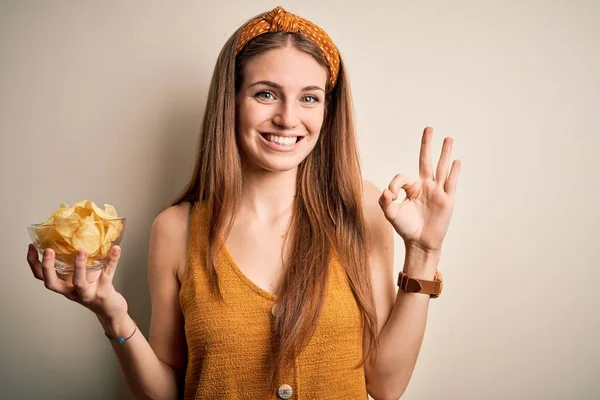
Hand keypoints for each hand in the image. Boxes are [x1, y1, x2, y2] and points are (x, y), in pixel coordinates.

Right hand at [27, 244, 128, 320]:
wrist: (110, 309)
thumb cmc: (93, 289)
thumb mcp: (79, 276)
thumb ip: (73, 263)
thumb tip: (73, 235)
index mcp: (63, 285)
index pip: (41, 276)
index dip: (34, 262)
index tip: (32, 246)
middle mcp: (71, 291)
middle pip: (52, 283)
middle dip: (48, 267)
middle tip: (48, 250)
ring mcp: (87, 293)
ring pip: (79, 282)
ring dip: (78, 266)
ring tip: (81, 249)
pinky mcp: (103, 292)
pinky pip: (107, 274)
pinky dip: (112, 260)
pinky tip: (116, 249)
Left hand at [378, 126, 460, 251]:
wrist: (420, 243)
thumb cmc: (406, 228)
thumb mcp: (391, 214)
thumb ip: (385, 202)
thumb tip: (385, 191)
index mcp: (412, 188)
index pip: (402, 177)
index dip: (394, 185)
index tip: (389, 196)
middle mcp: (426, 186)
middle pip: (426, 161)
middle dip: (427, 145)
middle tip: (429, 128)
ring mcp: (437, 192)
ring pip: (441, 168)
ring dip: (444, 153)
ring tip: (448, 139)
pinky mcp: (447, 200)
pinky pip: (450, 183)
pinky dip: (453, 172)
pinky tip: (456, 162)